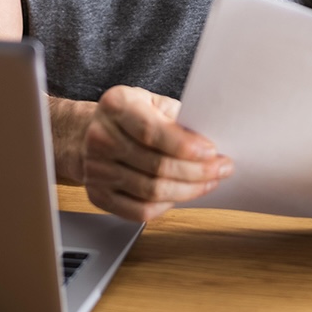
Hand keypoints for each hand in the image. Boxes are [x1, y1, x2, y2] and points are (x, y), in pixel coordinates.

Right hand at [82, 86, 233, 221]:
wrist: (89, 131)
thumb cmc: (130, 114)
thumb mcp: (152, 101)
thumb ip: (176, 116)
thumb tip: (208, 139)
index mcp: (116, 105)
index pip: (151, 131)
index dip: (184, 146)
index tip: (212, 151)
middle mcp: (101, 137)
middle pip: (155, 165)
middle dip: (196, 171)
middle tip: (222, 168)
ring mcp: (96, 169)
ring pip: (150, 191)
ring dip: (188, 190)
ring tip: (210, 182)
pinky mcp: (98, 195)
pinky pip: (138, 211)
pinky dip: (166, 206)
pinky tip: (182, 195)